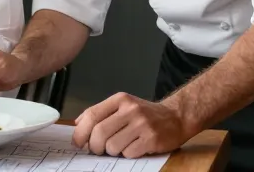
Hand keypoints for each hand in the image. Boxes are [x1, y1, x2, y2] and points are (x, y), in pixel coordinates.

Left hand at [72, 93, 192, 157]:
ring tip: (119, 147)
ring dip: (112, 152)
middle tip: (97, 150)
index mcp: (120, 99)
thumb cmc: (145, 114)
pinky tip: (133, 148)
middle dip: (94, 146)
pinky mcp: (151, 139)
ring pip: (112, 146)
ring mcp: (142, 124)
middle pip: (99, 133)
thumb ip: (101, 112)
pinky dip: (127, 155)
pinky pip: (128, 153)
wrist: (176, 117)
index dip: (81, 132)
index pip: (92, 115)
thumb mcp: (123, 106)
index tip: (78, 142)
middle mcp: (131, 109)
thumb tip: (78, 124)